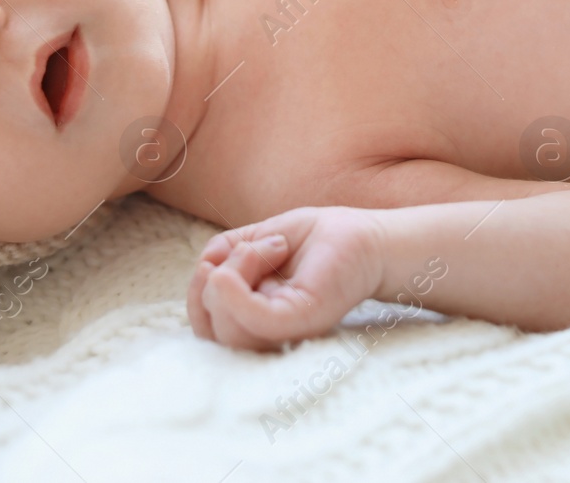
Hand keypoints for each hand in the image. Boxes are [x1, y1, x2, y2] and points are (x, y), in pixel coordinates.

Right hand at [187, 207, 386, 351]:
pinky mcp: (303, 319)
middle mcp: (269, 332)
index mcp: (256, 319)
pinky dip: (235, 288)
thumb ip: (227, 253)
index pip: (207, 326)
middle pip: (210, 330)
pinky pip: (253, 319)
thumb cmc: (321, 239)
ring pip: (226, 328)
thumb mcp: (259, 237)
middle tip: (248, 248)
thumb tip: (206, 268)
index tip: (223, 255)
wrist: (371, 236)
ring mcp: (286, 329)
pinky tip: (254, 257)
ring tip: (271, 247)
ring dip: (231, 273)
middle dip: (210, 282)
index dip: (199, 291)